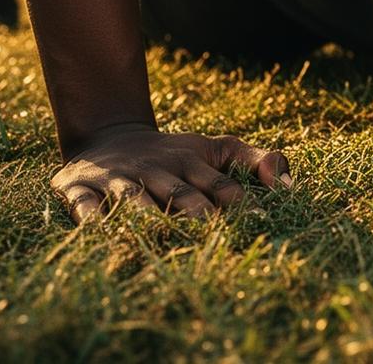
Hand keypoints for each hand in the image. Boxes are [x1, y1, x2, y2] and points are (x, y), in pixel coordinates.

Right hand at [50, 124, 292, 222]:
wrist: (107, 136)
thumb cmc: (173, 154)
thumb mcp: (215, 148)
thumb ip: (254, 161)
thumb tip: (291, 187)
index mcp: (190, 162)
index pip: (219, 184)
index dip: (238, 202)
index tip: (259, 221)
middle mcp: (156, 170)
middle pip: (180, 194)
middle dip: (197, 213)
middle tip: (214, 236)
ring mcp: (119, 179)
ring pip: (135, 199)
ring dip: (148, 216)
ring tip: (160, 234)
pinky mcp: (81, 188)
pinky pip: (85, 205)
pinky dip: (91, 218)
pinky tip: (100, 233)